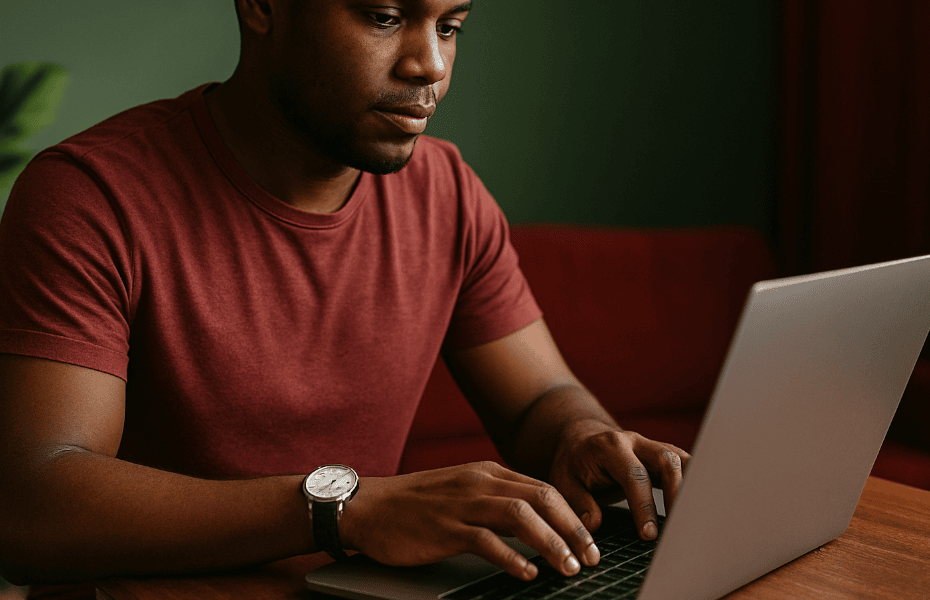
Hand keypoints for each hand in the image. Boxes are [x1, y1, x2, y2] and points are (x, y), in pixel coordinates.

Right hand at [339, 462, 600, 579]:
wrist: (369, 506)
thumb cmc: (416, 504)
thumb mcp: (463, 492)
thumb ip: (497, 500)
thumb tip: (537, 522)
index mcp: (488, 473)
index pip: (543, 488)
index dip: (573, 515)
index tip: (591, 540)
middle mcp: (479, 483)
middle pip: (541, 498)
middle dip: (572, 528)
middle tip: (592, 556)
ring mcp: (462, 503)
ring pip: (520, 517)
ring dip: (550, 542)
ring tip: (568, 567)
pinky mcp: (445, 527)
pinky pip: (486, 540)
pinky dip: (511, 558)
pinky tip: (527, 573)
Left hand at [549, 420, 689, 540]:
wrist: (582, 441)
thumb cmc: (574, 464)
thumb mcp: (564, 481)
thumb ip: (578, 502)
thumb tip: (593, 525)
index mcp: (610, 447)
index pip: (633, 474)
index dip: (643, 505)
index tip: (648, 534)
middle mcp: (635, 442)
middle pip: (667, 461)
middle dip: (676, 495)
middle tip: (677, 529)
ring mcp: (652, 446)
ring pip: (682, 460)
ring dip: (691, 488)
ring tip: (693, 520)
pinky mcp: (663, 455)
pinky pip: (686, 465)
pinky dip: (695, 484)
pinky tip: (697, 508)